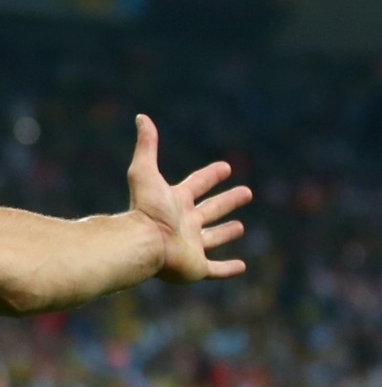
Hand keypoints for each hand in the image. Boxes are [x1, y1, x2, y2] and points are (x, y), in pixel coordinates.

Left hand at [127, 114, 251, 282]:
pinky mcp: (195, 268)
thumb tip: (141, 117)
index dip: (210, 176)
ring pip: (212, 239)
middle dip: (227, 201)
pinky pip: (216, 270)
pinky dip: (228, 269)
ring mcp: (190, 246)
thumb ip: (146, 146)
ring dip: (226, 233)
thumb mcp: (144, 172)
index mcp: (174, 203)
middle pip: (209, 210)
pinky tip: (242, 267)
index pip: (196, 185)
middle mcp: (183, 224)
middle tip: (246, 192)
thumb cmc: (145, 210)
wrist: (143, 244)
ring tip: (240, 227)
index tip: (226, 167)